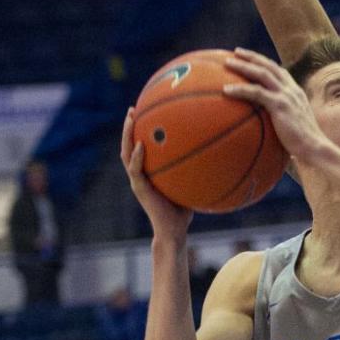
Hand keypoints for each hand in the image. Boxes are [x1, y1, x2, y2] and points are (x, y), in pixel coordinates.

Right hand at [121, 109, 192, 245]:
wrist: (173, 230)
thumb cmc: (184, 210)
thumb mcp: (189, 184)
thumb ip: (193, 169)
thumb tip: (213, 152)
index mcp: (147, 172)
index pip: (139, 147)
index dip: (139, 131)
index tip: (143, 112)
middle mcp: (139, 174)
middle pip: (128, 145)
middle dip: (129, 127)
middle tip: (133, 109)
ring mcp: (137, 181)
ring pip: (126, 153)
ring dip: (127, 135)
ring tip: (131, 119)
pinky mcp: (139, 189)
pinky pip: (135, 169)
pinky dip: (137, 156)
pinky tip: (141, 144)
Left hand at [223, 49, 325, 163]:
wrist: (315, 148)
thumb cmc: (305, 146)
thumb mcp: (295, 127)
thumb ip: (284, 121)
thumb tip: (270, 129)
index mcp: (296, 93)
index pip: (279, 71)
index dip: (265, 63)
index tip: (252, 59)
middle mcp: (292, 90)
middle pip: (269, 66)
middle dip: (252, 56)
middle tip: (236, 52)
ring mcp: (286, 95)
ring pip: (261, 73)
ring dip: (243, 66)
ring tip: (226, 63)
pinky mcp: (279, 105)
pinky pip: (255, 93)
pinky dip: (240, 89)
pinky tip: (225, 90)